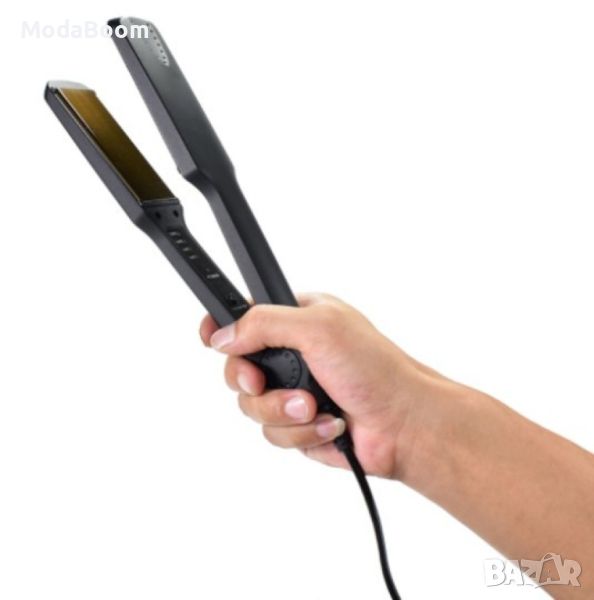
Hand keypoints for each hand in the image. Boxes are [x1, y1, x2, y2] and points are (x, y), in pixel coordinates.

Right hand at [199, 293, 460, 479]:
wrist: (405, 424)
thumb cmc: (377, 369)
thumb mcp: (319, 328)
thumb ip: (264, 323)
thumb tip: (222, 335)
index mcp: (297, 319)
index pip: (243, 316)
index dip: (221, 328)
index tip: (211, 339)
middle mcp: (292, 354)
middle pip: (238, 368)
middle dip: (252, 382)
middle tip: (262, 383)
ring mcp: (294, 390)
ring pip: (252, 406)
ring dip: (283, 410)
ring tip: (314, 406)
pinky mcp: (300, 424)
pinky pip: (274, 433)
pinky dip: (304, 432)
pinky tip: (331, 423)